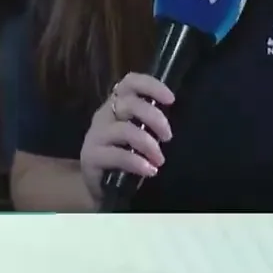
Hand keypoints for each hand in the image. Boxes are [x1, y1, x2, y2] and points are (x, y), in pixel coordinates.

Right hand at [79, 72, 174, 204]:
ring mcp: (95, 135)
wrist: (100, 189)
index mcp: (117, 104)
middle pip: (129, 104)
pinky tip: (149, 170)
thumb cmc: (125, 157)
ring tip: (159, 159)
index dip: (151, 86)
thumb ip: (152, 124)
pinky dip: (137, 162)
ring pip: (124, 130)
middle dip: (154, 118)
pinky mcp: (91, 157)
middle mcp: (104, 115)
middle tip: (168, 137)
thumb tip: (182, 119)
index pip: (130, 83)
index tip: (171, 99)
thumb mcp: (140, 135)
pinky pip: (117, 155)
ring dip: (147, 143)